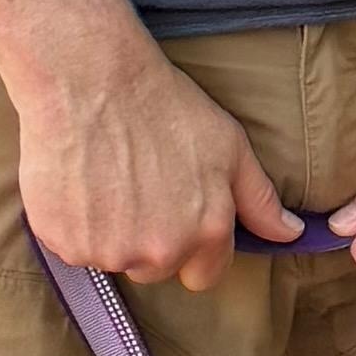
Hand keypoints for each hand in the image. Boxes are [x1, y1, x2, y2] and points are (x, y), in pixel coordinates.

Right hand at [7, 29, 302, 287]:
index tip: (174, 213)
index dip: (191, 246)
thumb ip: (261, 200)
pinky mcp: (64, 242)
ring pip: (113, 261)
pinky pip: (73, 249)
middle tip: (137, 187)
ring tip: (106, 180)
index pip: (203, 275)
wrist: (89, 80)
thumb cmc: (163, 106)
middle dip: (150, 240)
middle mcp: (159, 251)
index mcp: (206, 232)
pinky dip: (73, 226)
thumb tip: (291, 235)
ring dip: (110, 234)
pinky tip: (79, 183)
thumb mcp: (229, 146)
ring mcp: (109, 251)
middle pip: (156, 270)